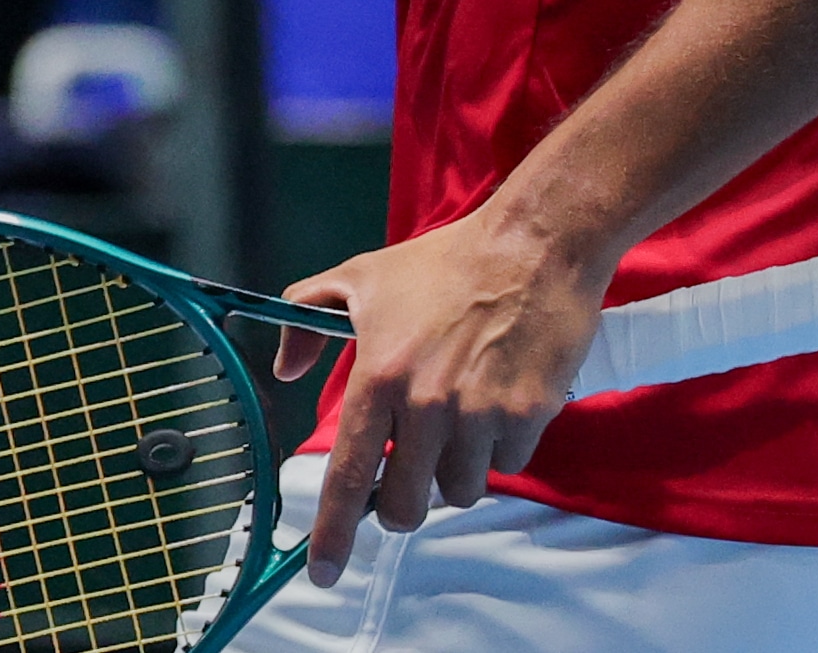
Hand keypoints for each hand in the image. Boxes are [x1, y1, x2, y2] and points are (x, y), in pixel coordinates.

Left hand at [272, 199, 616, 584]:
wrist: (533, 247)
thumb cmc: (443, 263)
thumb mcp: (360, 277)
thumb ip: (307, 321)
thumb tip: (285, 370)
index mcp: (379, 376)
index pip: (348, 474)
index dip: (333, 531)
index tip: (324, 569)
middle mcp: (427, 405)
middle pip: (405, 505)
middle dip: (402, 502)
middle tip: (410, 469)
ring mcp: (481, 415)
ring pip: (459, 491)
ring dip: (454, 469)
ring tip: (460, 417)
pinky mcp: (528, 416)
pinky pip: (506, 464)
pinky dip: (500, 447)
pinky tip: (498, 400)